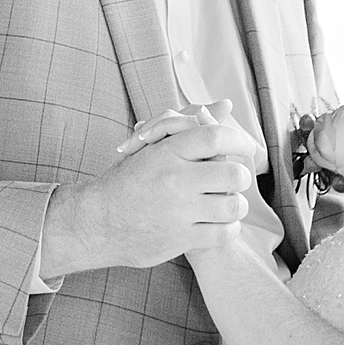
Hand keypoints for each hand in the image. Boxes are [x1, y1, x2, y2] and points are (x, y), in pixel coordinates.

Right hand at [41, 102, 255, 275]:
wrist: (96, 222)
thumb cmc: (130, 180)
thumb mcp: (154, 146)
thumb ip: (191, 126)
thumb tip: (227, 105)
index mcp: (167, 152)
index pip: (215, 136)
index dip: (240, 140)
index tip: (247, 148)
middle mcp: (174, 180)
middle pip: (234, 174)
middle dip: (240, 177)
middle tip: (233, 180)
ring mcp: (178, 211)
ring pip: (234, 205)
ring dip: (236, 204)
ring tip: (225, 203)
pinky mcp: (180, 239)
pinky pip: (225, 232)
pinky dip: (228, 227)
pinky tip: (218, 222)